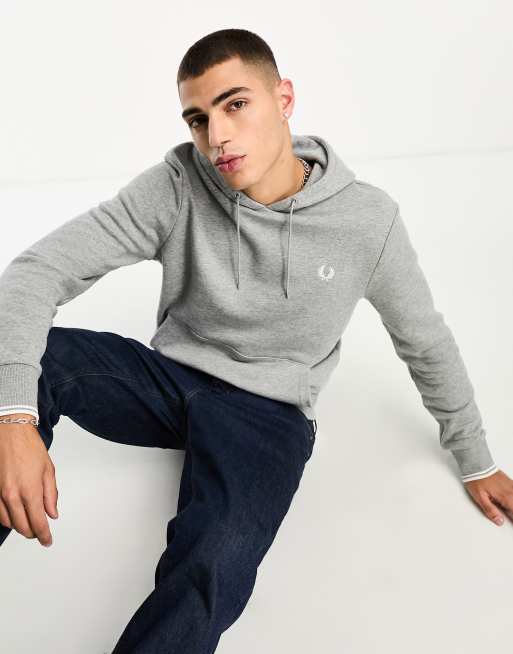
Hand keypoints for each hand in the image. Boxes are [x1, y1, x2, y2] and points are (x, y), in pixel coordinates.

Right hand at [0, 416, 58, 546]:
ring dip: (20, 526)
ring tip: (29, 523)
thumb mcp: (48, 469)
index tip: (47, 541)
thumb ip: (51, 494)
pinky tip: (15, 515)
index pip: (38, 523)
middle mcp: (12, 495)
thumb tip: (52, 513)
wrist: (9, 432)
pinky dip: (8, 518)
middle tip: (40, 532)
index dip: (44, 536)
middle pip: (22, 527)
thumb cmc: (29, 446)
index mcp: (30, 490)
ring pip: (9, 523)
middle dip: (33, 533)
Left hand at [463, 469, 512, 525]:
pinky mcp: (510, 482)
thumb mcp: (480, 498)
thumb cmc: (477, 479)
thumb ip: (490, 511)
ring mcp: (512, 486)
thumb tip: (499, 521)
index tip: (512, 523)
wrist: (476, 464)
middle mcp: (511, 491)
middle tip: (510, 518)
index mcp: (505, 497)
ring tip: (509, 511)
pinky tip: (510, 500)